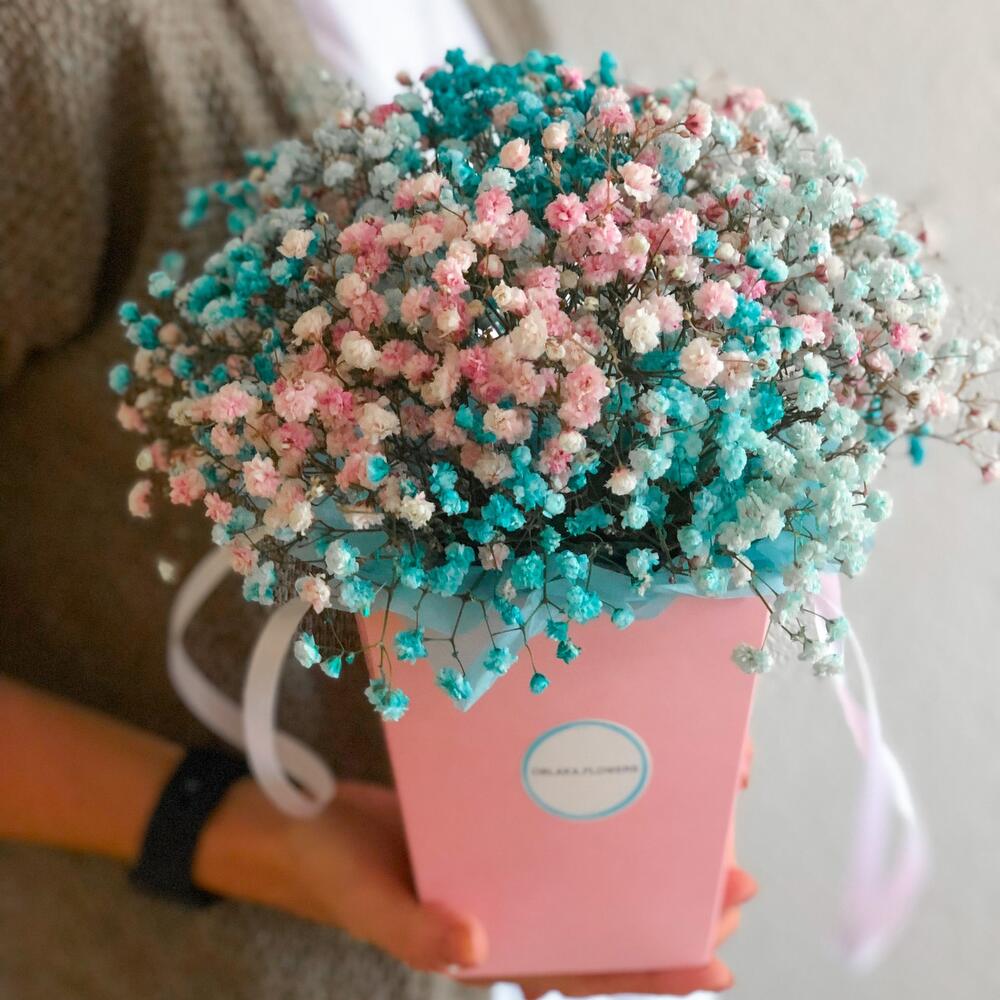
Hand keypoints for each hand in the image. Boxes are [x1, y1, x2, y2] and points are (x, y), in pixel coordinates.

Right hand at [196, 779, 755, 994]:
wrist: (302, 820)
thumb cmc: (330, 871)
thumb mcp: (365, 903)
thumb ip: (412, 932)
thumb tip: (476, 951)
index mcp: (496, 944)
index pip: (585, 971)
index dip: (653, 974)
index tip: (717, 962)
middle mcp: (518, 904)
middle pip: (609, 917)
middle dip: (678, 908)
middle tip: (739, 880)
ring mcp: (514, 856)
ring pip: (597, 862)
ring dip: (653, 850)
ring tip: (715, 822)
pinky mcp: (504, 808)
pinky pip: (563, 808)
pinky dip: (600, 797)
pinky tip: (634, 769)